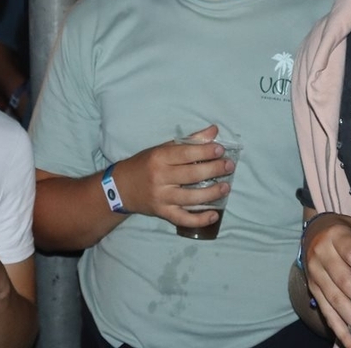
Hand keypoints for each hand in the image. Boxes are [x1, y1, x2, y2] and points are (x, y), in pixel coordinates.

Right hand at [112, 125, 235, 230]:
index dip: (205, 151)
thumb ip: (189, 141)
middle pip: (191, 175)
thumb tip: (214, 131)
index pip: (185, 153)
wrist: (121, 188)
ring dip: (212, 193)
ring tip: (226, 187)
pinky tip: (215, 214)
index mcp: (159, 158)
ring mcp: (161, 197)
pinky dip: (200, 219)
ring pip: (190, 198)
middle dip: (214, 170)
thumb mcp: (162, 148)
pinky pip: (184, 219)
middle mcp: (160, 178)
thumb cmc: (145, 164)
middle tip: (229, 166)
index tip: (220, 149)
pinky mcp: (163, 213)